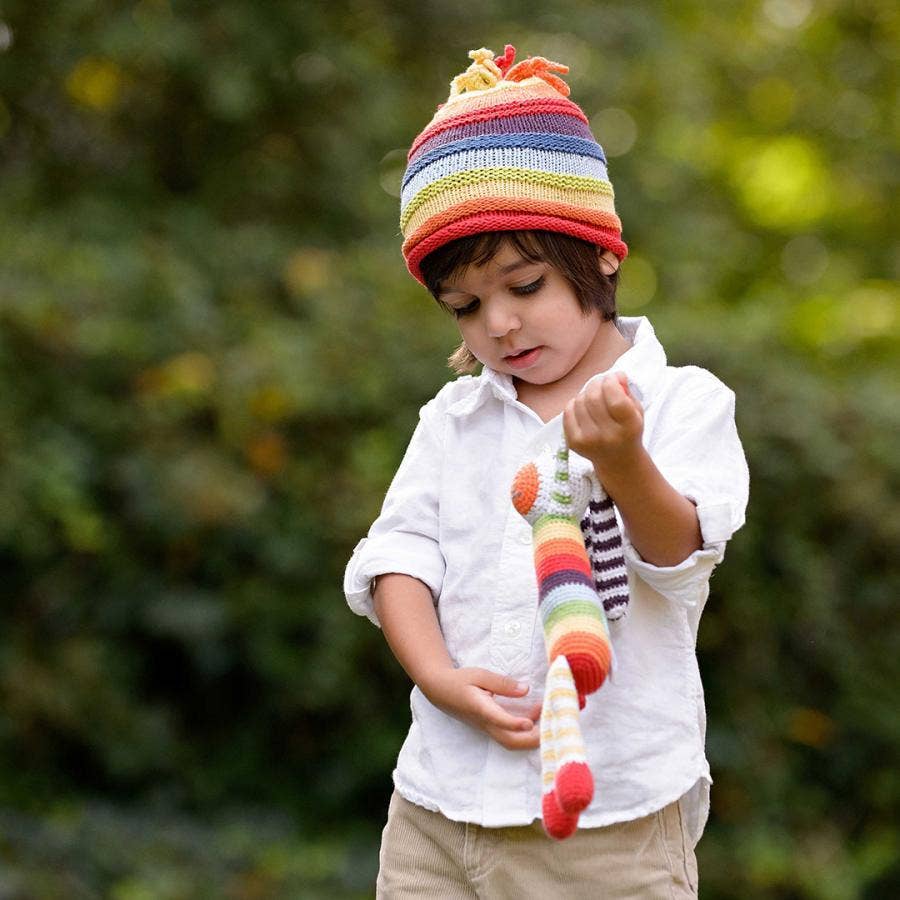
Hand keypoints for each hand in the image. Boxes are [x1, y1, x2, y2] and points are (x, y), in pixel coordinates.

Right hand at [421, 667, 540, 749]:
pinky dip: (526, 732)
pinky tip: (536, 714)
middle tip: (552, 725)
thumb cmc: (460, 681)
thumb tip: (526, 689)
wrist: (440, 691)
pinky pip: (510, 736)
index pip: (499, 720)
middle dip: (533, 739)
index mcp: (481, 709)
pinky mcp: (491, 729)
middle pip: (511, 741)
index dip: (515, 723)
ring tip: (547, 716)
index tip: (530, 723)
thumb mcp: (480, 675)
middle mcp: (486, 723)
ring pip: (512, 742)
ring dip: (532, 736)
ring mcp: (488, 729)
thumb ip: (502, 683)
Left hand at [564, 372, 643, 473]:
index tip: (613, 378)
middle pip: (594, 398)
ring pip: (579, 402)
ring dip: (586, 393)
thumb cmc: (628, 430)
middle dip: (597, 383)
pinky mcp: (573, 442)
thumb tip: (615, 375)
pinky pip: (567, 411)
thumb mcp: (636, 411)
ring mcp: (588, 440)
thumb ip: (627, 391)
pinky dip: (575, 403)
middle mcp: (608, 436)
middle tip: (602, 382)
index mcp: (629, 427)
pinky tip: (584, 407)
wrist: (617, 460)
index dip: (611, 382)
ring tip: (595, 397)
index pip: (615, 399)